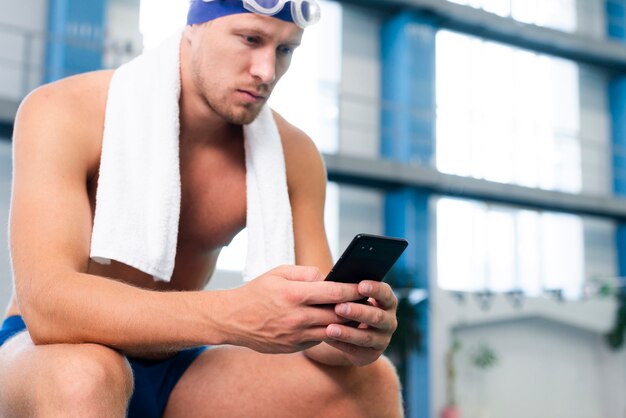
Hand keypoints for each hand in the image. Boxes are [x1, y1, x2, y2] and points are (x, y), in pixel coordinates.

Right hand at [221, 265, 361, 353]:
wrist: (232, 320)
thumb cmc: (257, 292)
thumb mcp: (278, 272)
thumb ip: (306, 273)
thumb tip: (328, 277)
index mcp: (295, 294)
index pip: (334, 292)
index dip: (353, 289)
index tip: (365, 286)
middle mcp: (297, 317)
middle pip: (337, 314)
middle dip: (353, 307)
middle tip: (366, 301)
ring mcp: (295, 335)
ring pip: (331, 330)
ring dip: (344, 323)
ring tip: (353, 313)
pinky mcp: (293, 347)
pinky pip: (318, 339)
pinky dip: (326, 331)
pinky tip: (331, 323)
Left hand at [323, 280, 397, 366]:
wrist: (351, 335)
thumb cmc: (351, 306)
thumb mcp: (353, 297)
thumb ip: (348, 289)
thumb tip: (329, 280)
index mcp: (387, 301)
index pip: (385, 293)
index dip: (375, 290)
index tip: (360, 286)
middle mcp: (389, 320)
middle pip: (377, 316)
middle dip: (358, 312)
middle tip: (339, 307)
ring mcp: (383, 339)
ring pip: (367, 337)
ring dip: (348, 333)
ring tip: (330, 329)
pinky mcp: (372, 354)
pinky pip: (357, 350)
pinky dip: (342, 344)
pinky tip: (328, 339)